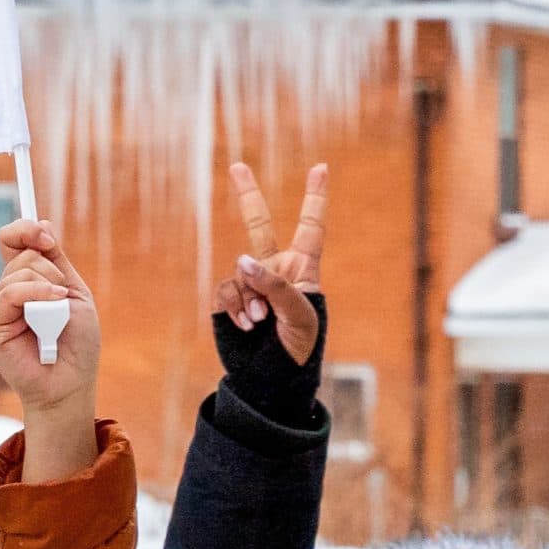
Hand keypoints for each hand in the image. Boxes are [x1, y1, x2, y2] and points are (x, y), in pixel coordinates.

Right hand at [0, 218, 100, 483]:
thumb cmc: (76, 345)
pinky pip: (8, 294)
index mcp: (26, 281)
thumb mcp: (74, 292)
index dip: (26, 230)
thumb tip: (41, 223)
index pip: (12, 240)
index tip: (48, 237)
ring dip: (47, 287)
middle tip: (63, 297)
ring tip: (57, 315)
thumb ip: (56, 260)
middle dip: (50, 270)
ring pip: (17, 272)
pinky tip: (49, 310)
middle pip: (21, 254)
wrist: (71, 383)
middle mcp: (8, 292)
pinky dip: (33, 295)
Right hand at [215, 160, 327, 366]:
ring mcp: (251, 286)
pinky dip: (235, 306)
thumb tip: (241, 261)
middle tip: (237, 166)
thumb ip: (275, 285)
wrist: (273, 382)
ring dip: (250, 297)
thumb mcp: (300, 316)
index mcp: (303, 270)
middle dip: (247, 196)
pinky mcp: (230, 302)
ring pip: (242, 271)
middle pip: (259, 226)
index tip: (321, 167)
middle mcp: (275, 271)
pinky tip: (246, 325)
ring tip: (260, 323)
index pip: (310, 227)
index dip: (315, 197)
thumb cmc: (299, 351)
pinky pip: (227, 289)